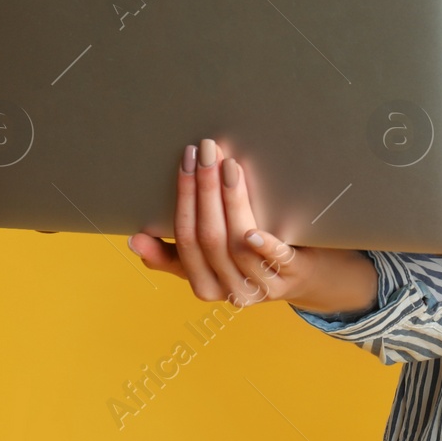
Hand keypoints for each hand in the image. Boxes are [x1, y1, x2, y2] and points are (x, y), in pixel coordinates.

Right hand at [129, 137, 377, 314]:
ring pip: (237, 244)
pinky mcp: (293, 274)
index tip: (184, 161)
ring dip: (231, 202)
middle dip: (204, 190)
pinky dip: (264, 247)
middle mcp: (230, 290)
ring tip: (229, 165)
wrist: (308, 276)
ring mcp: (263, 284)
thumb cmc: (252, 260)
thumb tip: (133, 239)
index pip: (185, 239)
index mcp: (204, 286)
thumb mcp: (212, 262)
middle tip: (206, 150)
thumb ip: (175, 254)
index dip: (183, 198)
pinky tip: (253, 232)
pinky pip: (276, 262)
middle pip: (209, 237)